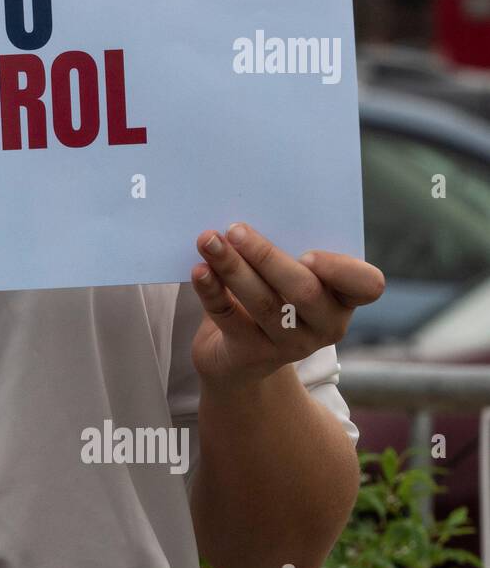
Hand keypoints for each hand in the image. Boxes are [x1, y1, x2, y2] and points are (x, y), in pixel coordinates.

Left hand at [189, 222, 384, 387]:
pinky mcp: (252, 354)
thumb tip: (250, 210)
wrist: (238, 356)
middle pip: (303, 290)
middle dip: (266, 256)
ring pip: (262, 303)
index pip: (367, 286)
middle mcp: (326, 324)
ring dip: (232, 267)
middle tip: (235, 229)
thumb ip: (285, 247)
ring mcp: (290, 344)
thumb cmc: (270, 295)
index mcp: (345, 297)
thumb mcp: (285, 273)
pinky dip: (211, 290)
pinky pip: (229, 318)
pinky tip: (199, 270)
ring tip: (208, 241)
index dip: (341, 270)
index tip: (307, 253)